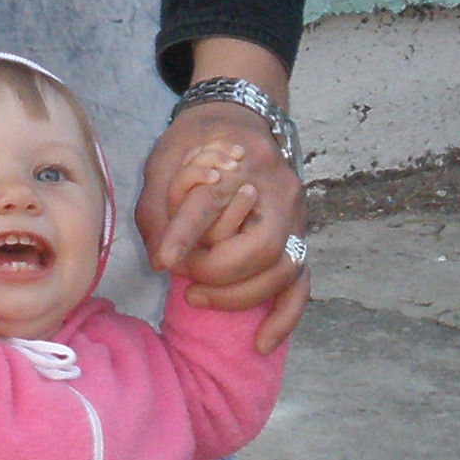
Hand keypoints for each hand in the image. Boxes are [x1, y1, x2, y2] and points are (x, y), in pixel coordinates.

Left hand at [140, 93, 307, 354]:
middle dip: (218, 272)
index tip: (163, 261)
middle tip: (185, 275)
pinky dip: (284, 318)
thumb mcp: (166, 159)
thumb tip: (162, 260)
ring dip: (240, 296)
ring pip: (283, 271)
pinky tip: (261, 342)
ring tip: (197, 298)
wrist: (239, 116)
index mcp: (241, 162)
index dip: (186, 235)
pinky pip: (301, 285)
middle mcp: (278, 190)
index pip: (215, 205)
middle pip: (261, 248)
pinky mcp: (299, 239)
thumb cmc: (197, 141)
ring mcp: (296, 217)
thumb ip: (159, 207)